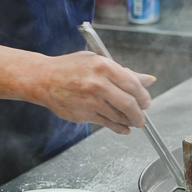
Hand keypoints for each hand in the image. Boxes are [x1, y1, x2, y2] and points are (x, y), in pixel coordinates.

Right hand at [32, 51, 155, 134]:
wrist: (42, 79)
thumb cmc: (71, 68)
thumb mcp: (97, 62)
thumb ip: (124, 72)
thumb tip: (149, 80)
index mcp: (103, 66)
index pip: (133, 84)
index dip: (144, 96)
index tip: (146, 102)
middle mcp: (97, 83)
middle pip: (128, 103)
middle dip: (140, 113)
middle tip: (143, 117)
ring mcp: (89, 100)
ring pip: (118, 116)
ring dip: (130, 121)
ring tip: (134, 121)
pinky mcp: (82, 114)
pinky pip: (106, 124)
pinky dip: (118, 128)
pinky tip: (123, 128)